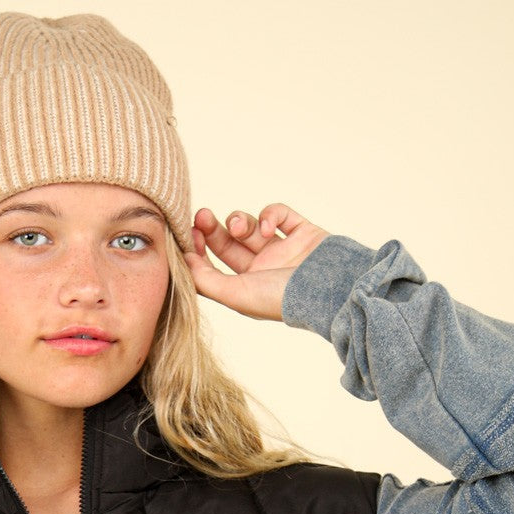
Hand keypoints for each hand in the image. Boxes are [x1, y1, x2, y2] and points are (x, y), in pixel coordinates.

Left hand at [184, 202, 329, 322]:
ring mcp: (282, 249)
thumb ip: (205, 281)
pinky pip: (279, 213)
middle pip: (228, 242)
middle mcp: (261, 268)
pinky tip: (268, 228)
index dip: (198, 249)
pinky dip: (270, 214)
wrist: (329, 289)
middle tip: (202, 216)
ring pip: (251, 225)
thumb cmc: (280, 299)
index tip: (189, 235)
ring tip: (240, 226)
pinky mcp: (301, 231)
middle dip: (212, 228)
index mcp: (245, 287)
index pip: (213, 265)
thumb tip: (184, 261)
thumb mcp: (235, 295)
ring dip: (240, 220)